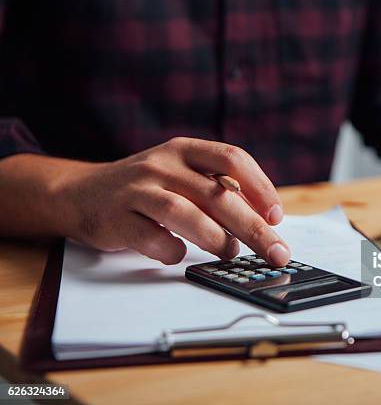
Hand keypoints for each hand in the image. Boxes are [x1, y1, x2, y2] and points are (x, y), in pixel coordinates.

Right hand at [53, 138, 289, 265]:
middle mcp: (162, 165)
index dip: (260, 187)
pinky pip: (152, 238)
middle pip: (218, 194)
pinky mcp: (116, 218)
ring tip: (228, 252)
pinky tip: (178, 253)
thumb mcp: (180, 175)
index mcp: (184, 150)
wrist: (80, 193)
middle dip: (253, 228)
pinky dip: (172, 250)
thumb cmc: (145, 189)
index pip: (232, 157)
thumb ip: (216, 189)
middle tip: (275, 252)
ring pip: (185, 212)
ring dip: (215, 239)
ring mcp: (137, 190)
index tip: (276, 216)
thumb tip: (263, 220)